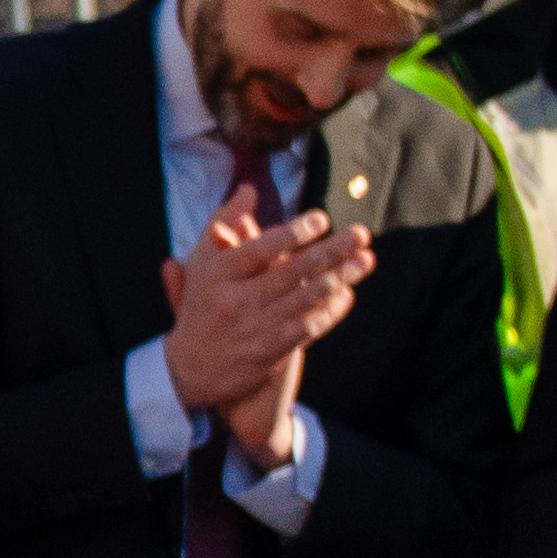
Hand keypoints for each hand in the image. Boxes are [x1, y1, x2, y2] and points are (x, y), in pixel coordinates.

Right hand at [159, 167, 368, 459]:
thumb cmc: (203, 304)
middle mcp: (234, 301)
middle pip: (291, 272)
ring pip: (306, 298)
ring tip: (366, 259)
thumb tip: (249, 188)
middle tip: (361, 233)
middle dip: (331, 251)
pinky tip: (348, 293)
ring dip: (341, 277)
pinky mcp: (269, 353)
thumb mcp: (202, 262)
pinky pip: (308, 327)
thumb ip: (224, 223)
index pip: (260, 249)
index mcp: (217, 274)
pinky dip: (331, 309)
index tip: (322, 219)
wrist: (190, 368)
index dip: (293, 233)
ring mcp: (253, 329)